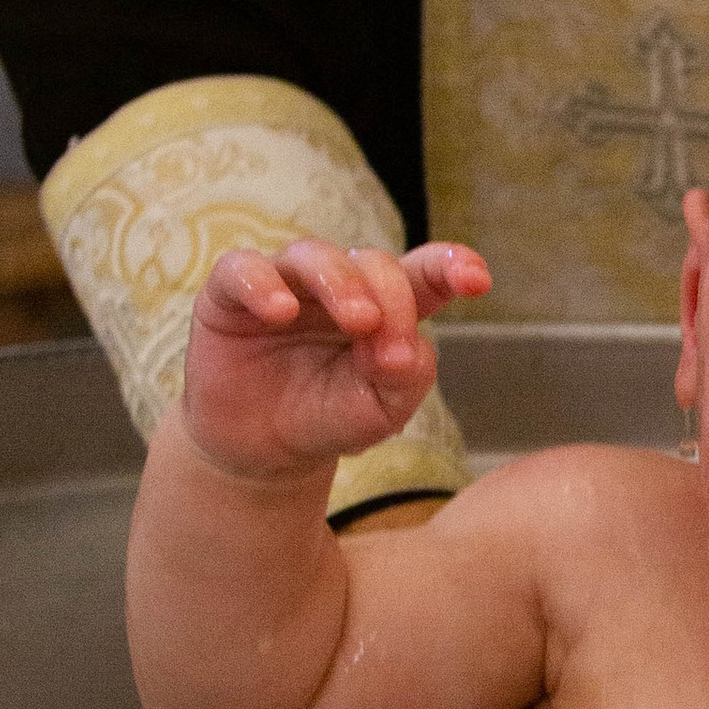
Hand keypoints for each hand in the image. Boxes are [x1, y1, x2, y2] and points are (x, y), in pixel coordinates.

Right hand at [183, 235, 488, 479]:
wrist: (262, 452)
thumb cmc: (328, 419)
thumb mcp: (379, 412)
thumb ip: (403, 380)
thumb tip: (400, 349)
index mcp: (385, 308)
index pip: (424, 273)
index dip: (451, 267)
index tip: (477, 281)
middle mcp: (338, 285)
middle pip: (375, 264)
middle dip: (392, 299)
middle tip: (391, 350)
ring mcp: (285, 284)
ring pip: (315, 255)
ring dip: (342, 284)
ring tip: (359, 322)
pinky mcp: (231, 295)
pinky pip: (243, 268)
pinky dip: (264, 284)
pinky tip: (280, 312)